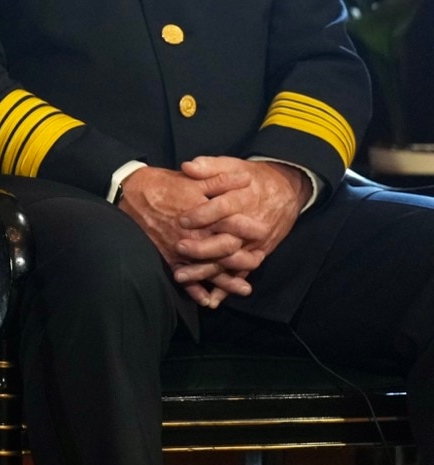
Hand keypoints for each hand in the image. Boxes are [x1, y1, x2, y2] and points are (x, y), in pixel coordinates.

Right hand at [116, 165, 252, 307]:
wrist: (128, 193)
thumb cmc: (162, 185)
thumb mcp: (193, 178)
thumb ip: (220, 180)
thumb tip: (245, 179)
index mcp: (204, 216)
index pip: (234, 225)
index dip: (251, 228)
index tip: (264, 230)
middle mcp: (195, 236)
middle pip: (226, 252)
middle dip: (245, 258)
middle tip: (259, 258)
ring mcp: (181, 250)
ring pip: (209, 269)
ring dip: (227, 281)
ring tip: (244, 289)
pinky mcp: (168, 258)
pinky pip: (184, 279)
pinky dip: (196, 290)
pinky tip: (208, 300)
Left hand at [174, 156, 305, 280]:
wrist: (286, 191)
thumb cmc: (253, 177)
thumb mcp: (233, 165)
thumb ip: (210, 167)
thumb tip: (188, 166)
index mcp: (243, 200)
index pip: (222, 208)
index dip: (202, 214)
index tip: (181, 220)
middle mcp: (251, 225)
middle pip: (227, 240)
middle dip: (203, 248)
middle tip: (178, 248)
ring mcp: (255, 243)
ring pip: (231, 262)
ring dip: (208, 272)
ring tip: (181, 276)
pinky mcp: (257, 254)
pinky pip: (242, 273)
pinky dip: (227, 287)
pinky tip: (210, 299)